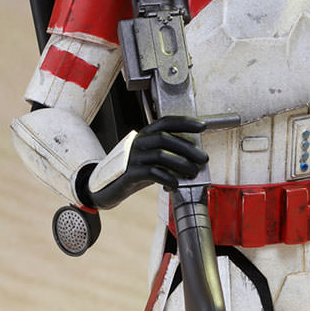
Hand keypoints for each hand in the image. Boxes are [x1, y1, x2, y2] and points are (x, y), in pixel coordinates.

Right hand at [77, 116, 209, 209]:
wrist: (106, 188)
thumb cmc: (133, 173)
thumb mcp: (150, 159)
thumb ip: (167, 155)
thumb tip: (193, 158)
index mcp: (144, 135)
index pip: (165, 123)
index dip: (184, 123)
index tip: (202, 126)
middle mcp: (137, 143)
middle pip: (164, 138)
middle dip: (187, 148)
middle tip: (203, 158)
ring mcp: (132, 158)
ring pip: (160, 155)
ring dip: (181, 164)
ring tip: (192, 172)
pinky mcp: (129, 174)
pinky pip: (151, 172)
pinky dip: (167, 178)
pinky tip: (175, 184)